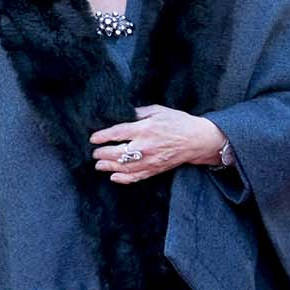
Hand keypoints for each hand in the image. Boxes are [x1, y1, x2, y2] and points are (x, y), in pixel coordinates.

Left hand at [91, 104, 223, 183]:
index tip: (93, 138)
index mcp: (145, 129)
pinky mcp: (154, 170)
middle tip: (94, 153)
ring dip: (108, 167)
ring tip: (99, 165)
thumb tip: (124, 114)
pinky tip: (114, 177)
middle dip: (102, 153)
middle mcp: (145, 146)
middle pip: (117, 153)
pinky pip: (135, 177)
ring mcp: (149, 160)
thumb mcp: (159, 110)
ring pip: (123, 167)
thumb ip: (140, 112)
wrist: (196, 140)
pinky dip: (123, 179)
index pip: (118, 133)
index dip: (103, 136)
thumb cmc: (178, 122)